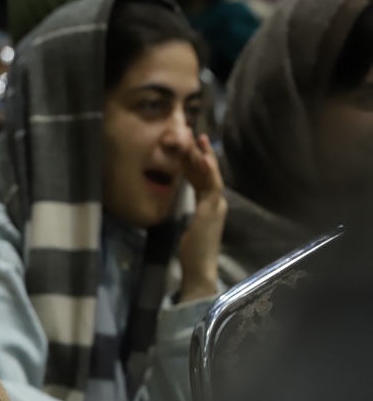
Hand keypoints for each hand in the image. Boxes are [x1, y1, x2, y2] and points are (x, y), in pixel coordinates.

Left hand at [178, 133, 227, 302]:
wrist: (199, 267)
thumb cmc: (193, 250)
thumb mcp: (191, 226)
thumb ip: (192, 213)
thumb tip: (185, 203)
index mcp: (209, 205)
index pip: (202, 178)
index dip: (196, 161)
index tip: (189, 146)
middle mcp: (216, 202)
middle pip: (208, 172)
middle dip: (200, 152)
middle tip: (194, 133)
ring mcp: (215, 205)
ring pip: (211, 174)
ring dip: (205, 156)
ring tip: (199, 139)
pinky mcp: (211, 210)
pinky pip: (211, 186)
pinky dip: (208, 171)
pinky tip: (203, 159)